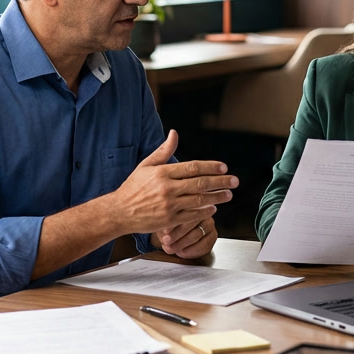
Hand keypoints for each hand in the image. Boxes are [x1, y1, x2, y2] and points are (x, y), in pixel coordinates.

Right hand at [107, 130, 236, 234]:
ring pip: (199, 200)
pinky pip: (192, 215)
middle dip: (220, 182)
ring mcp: (169, 205)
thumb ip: (163, 151)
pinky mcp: (169, 220)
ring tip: (228, 195)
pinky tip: (213, 208)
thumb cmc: (133, 187)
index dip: (211, 167)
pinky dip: (204, 212)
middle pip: (200, 183)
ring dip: (217, 197)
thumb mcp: (146, 165)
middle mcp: (167, 188)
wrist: (119, 212)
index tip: (223, 167)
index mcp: (162, 172)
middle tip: (234, 181)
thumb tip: (174, 133)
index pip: (193, 167)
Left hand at [157, 217, 215, 258]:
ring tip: (170, 248)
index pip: (184, 212)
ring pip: (197, 234)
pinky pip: (204, 245)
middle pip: (191, 223)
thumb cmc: (170, 228)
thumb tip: (164, 230)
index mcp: (191, 204)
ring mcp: (209, 223)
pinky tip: (182, 252)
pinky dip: (191, 251)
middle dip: (177, 234)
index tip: (165, 231)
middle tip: (166, 241)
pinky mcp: (213, 236)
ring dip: (181, 244)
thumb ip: (165, 225)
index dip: (174, 223)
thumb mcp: (165, 224)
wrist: (179, 238)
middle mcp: (203, 212)